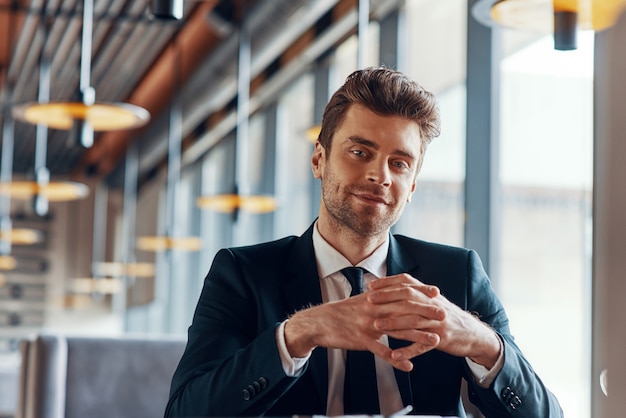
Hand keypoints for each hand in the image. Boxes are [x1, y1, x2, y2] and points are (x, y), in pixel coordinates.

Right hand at [284, 286, 439, 371]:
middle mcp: (373, 309)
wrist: (320, 322)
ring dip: (418, 336)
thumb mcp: (361, 299)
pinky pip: (382, 352)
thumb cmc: (342, 311)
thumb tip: (393, 289)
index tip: (436, 292)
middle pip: (404, 309)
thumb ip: (378, 295)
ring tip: (435, 340)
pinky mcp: (362, 341)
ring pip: (397, 330)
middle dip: (426, 312)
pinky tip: (409, 365)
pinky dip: (397, 360)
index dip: (419, 291)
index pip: (401, 292)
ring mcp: (368, 325)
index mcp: (374, 297)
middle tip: (444, 314)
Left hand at [368, 274, 500, 368]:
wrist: (473, 334)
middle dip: (387, 298)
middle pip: (408, 298)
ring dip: (394, 323)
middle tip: (369, 300)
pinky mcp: (442, 340)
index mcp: (430, 294)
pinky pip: (422, 346)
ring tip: (377, 325)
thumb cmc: (447, 316)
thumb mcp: (434, 301)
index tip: (371, 285)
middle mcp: (434, 305)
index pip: (407, 282)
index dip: (388, 283)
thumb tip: (393, 285)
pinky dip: (408, 351)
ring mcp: (438, 323)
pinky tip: (394, 355)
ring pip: (413, 321)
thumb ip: (416, 293)